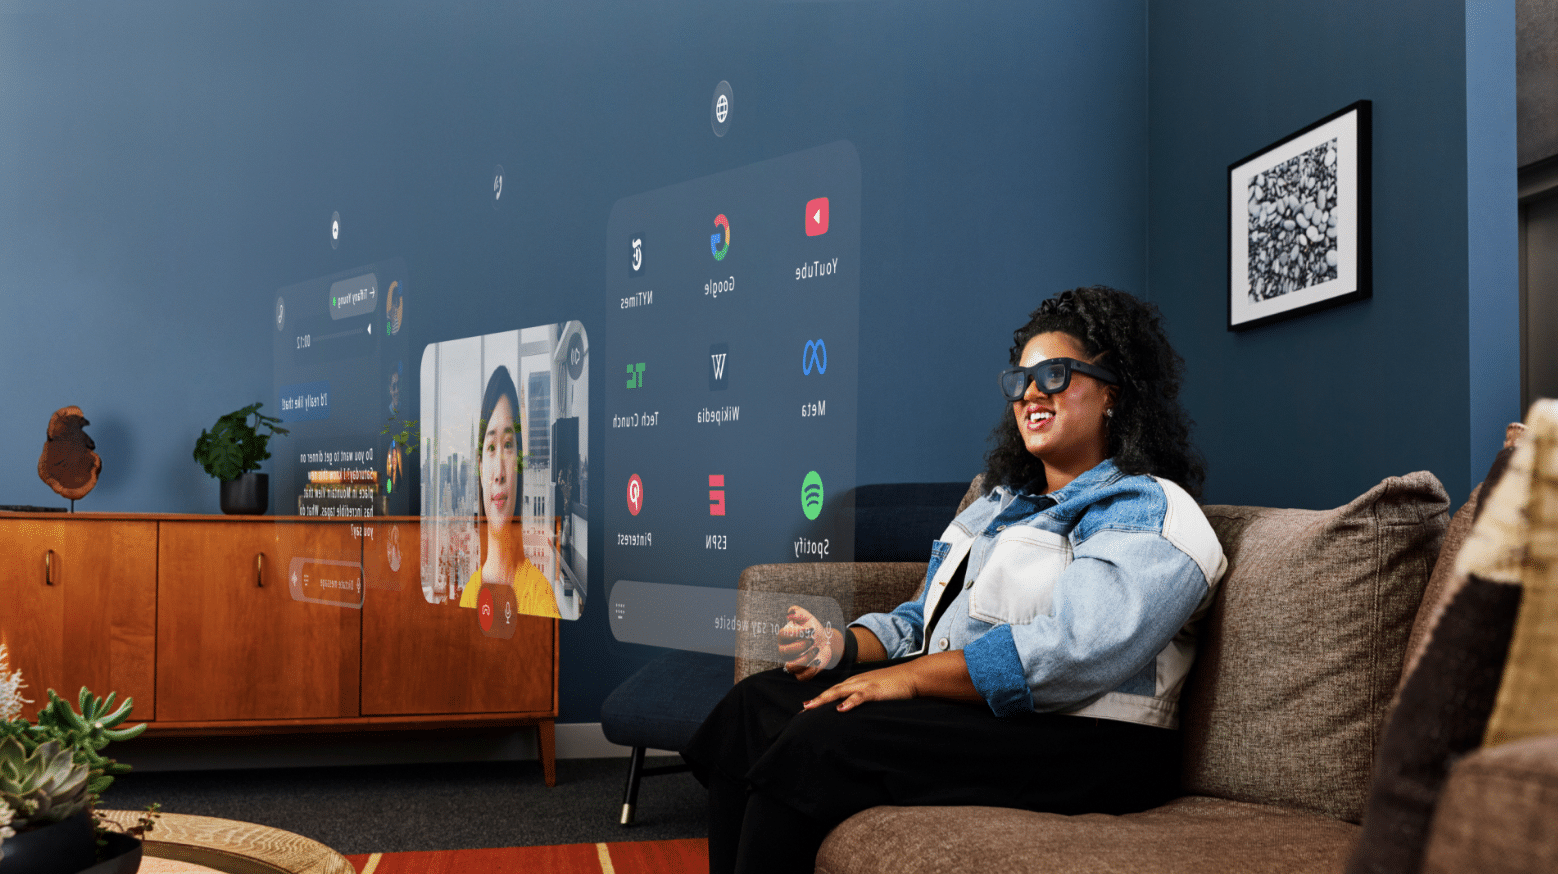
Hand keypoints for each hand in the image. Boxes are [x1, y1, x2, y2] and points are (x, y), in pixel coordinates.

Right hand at [777, 605, 838, 680]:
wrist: (824, 641)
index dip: (796, 633)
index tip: (810, 629)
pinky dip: (810, 670)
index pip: (782, 635)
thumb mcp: (808, 618)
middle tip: (812, 640)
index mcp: (784, 638)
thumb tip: (790, 613)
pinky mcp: (801, 673)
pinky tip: (818, 661)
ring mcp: (792, 663)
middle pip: (785, 652)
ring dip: (806, 658)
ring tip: (816, 650)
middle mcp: (784, 652)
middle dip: (801, 646)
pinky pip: (801, 677)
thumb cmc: (813, 629)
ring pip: (791, 666)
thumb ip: (798, 612)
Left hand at [803, 661, 920, 711]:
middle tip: (801, 711)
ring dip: (824, 699)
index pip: (833, 692)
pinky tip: (840, 709)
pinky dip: (849, 702)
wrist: (913, 676)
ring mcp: (865, 685)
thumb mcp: (875, 690)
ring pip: (840, 692)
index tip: (806, 709)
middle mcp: (856, 681)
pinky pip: (859, 696)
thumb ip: (862, 697)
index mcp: (855, 682)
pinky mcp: (875, 690)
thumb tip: (852, 709)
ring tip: (810, 707)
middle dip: (816, 701)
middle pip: (831, 691)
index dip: (819, 700)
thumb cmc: (895, 685)